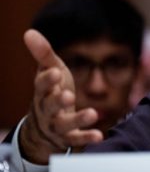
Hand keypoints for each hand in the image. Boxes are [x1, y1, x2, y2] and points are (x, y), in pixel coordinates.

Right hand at [19, 29, 102, 163]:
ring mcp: (57, 125)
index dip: (47, 80)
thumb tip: (29, 32)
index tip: (55, 73)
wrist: (43, 128)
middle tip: (69, 96)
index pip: (41, 85)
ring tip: (93, 114)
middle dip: (58, 101)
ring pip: (65, 124)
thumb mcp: (49, 72)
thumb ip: (43, 54)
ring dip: (78, 119)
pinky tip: (100, 135)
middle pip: (50, 106)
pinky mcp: (68, 138)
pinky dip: (87, 138)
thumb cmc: (51, 92)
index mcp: (43, 92)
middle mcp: (47, 109)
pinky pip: (77, 139)